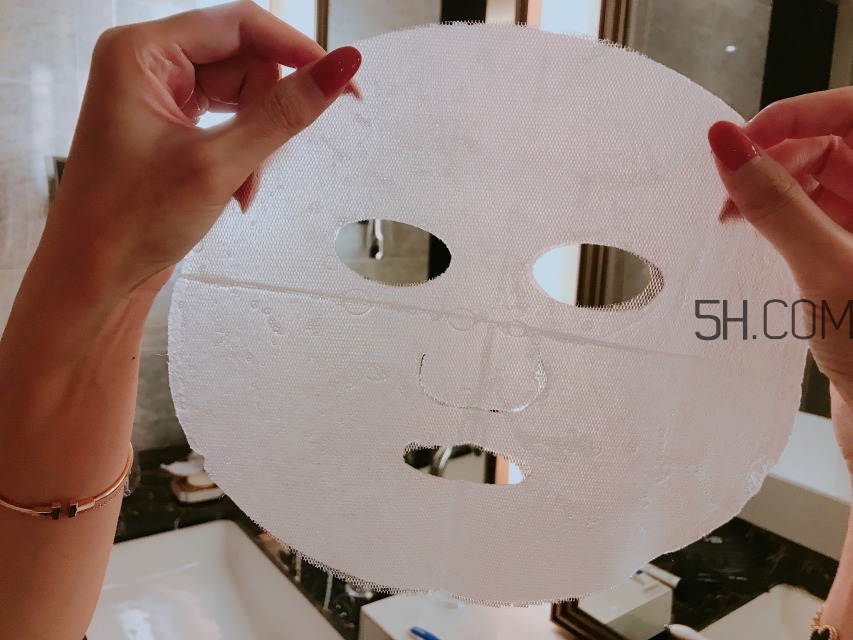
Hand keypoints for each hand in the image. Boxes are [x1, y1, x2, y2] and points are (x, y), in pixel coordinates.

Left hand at [45, 0, 360, 297]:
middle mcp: (146, 63)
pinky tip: (236, 186)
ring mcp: (157, 94)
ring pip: (241, 93)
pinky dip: (243, 152)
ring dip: (257, 140)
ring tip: (243, 184)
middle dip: (267, 111)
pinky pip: (228, 119)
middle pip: (244, 59)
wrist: (93, 278)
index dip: (298, 50)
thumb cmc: (125, 223)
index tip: (343, 80)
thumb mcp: (218, 164)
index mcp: (139, 52)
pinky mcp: (170, 123)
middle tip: (269, 157)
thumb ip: (284, 113)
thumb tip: (340, 69)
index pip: (241, 24)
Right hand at [707, 88, 852, 425]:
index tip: (739, 139)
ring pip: (816, 181)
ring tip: (734, 219)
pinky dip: (778, 221)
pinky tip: (753, 237)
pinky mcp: (851, 256)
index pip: (852, 111)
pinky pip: (811, 216)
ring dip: (771, 192)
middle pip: (831, 143)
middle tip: (730, 190)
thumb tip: (727, 143)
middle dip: (775, 158)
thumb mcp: (825, 267)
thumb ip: (775, 201)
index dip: (795, 115)